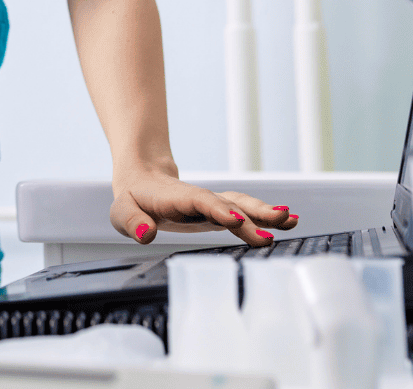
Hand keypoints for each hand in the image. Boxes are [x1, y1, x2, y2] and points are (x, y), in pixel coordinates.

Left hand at [111, 168, 298, 247]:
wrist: (142, 179)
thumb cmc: (132, 199)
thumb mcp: (121, 212)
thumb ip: (132, 222)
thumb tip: (145, 233)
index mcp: (176, 198)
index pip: (199, 202)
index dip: (217, 210)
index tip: (235, 220)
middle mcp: (199, 199)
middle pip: (229, 203)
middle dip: (254, 213)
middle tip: (279, 220)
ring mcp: (212, 205)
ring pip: (242, 206)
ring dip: (265, 213)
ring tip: (291, 220)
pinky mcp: (219, 212)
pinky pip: (244, 213)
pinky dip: (264, 217)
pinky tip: (287, 221)